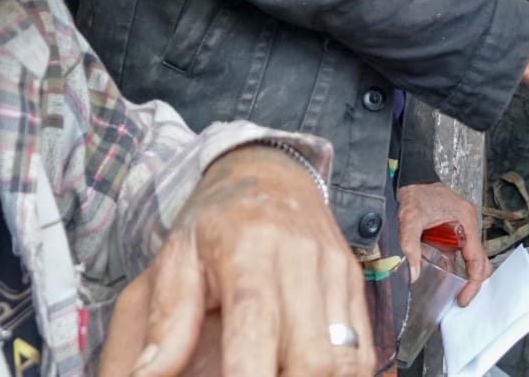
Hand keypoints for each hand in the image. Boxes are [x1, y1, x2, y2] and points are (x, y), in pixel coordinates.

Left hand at [97, 145, 372, 376]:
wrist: (269, 172)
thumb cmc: (215, 221)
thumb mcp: (177, 258)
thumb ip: (166, 323)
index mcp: (249, 251)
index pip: (256, 328)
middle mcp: (302, 259)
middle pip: (313, 358)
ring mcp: (335, 270)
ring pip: (345, 359)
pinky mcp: (355, 282)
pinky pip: (363, 348)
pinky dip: (339, 374)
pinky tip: (305, 373)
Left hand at [397, 182, 491, 305]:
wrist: (413, 178)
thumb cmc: (415, 194)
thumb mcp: (409, 220)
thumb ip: (410, 246)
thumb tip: (413, 275)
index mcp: (465, 221)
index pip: (477, 259)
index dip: (473, 282)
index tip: (463, 298)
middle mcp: (469, 224)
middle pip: (481, 260)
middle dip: (474, 282)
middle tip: (461, 299)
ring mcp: (464, 227)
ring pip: (473, 257)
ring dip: (467, 275)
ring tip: (455, 293)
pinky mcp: (456, 230)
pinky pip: (462, 252)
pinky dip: (458, 267)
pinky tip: (447, 278)